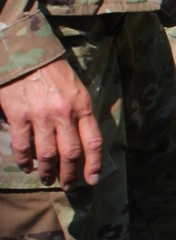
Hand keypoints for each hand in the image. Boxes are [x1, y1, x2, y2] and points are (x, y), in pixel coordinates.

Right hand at [0, 58, 101, 188]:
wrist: (25, 53)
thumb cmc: (54, 72)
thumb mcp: (78, 89)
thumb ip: (83, 114)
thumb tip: (85, 143)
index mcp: (83, 106)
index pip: (93, 142)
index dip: (94, 165)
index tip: (92, 180)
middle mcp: (64, 113)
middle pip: (71, 153)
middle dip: (70, 174)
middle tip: (68, 186)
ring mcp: (40, 115)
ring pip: (47, 154)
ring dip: (48, 171)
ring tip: (47, 179)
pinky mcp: (17, 114)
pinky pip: (23, 145)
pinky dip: (24, 160)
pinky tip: (27, 167)